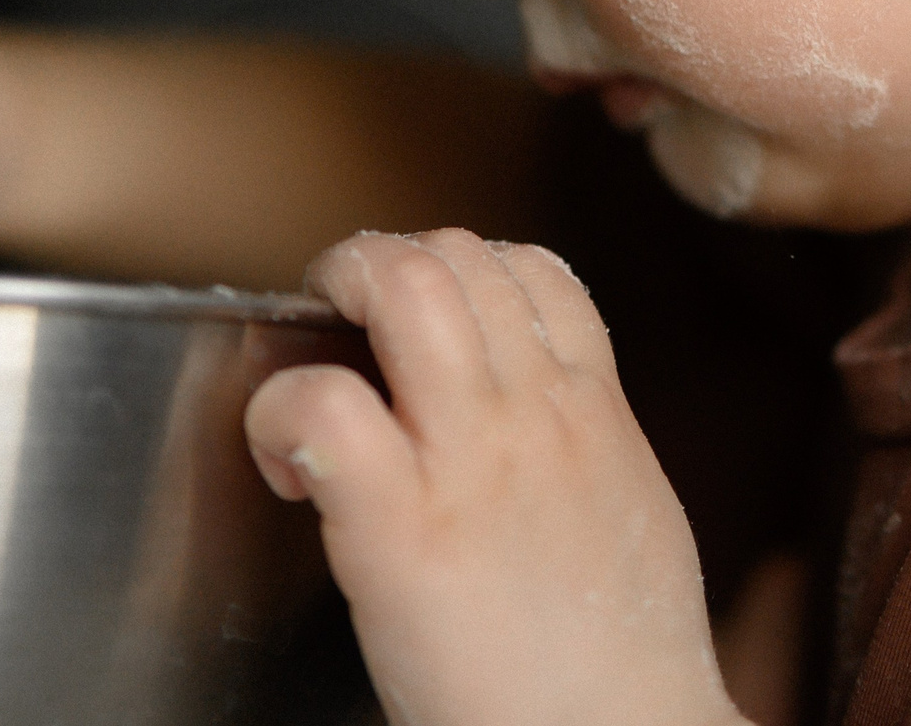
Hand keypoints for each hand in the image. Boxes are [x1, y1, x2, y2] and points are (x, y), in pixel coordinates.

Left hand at [246, 230, 748, 725]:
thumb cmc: (622, 655)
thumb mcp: (629, 506)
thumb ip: (583, 438)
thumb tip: (541, 410)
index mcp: (592, 409)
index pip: (533, 267)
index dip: (462, 266)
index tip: (420, 313)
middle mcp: (535, 413)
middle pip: (458, 255)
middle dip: (380, 261)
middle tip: (340, 321)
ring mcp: (470, 461)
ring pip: (403, 287)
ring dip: (334, 300)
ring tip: (307, 361)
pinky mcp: (401, 530)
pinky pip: (324, 407)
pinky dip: (281, 409)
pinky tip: (286, 462)